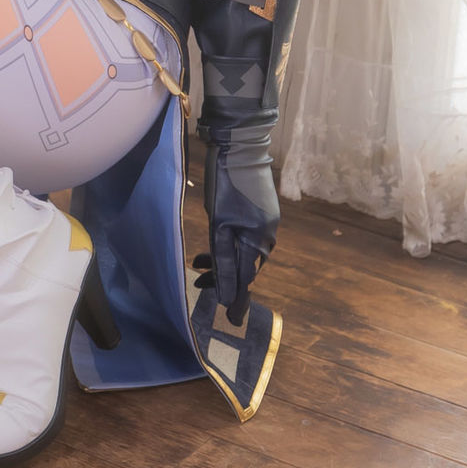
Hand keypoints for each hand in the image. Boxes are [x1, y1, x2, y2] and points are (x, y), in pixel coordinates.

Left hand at [198, 130, 278, 322]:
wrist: (239, 146)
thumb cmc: (224, 184)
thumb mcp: (218, 224)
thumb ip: (223, 258)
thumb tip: (226, 292)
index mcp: (257, 240)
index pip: (245, 279)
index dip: (236, 299)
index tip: (232, 321)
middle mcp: (267, 235)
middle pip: (245, 266)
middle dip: (223, 277)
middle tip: (199, 285)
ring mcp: (267, 221)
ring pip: (244, 251)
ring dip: (224, 260)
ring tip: (198, 262)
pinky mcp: (263, 210)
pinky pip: (247, 236)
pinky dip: (231, 244)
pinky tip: (216, 243)